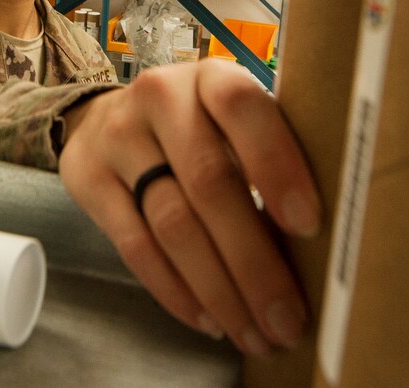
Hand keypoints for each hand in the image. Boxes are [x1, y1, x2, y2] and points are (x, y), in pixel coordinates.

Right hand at [58, 59, 320, 355]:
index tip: (309, 225)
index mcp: (211, 78)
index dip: (276, 164)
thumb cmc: (198, 128)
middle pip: (209, 182)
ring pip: (171, 221)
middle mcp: (160, 97)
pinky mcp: (87, 177)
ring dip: (218, 288)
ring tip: (252, 332)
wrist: (107, 117)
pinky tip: (207, 318)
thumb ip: (268, 161)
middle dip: (253, 259)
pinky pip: (133, 245)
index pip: (243, 110)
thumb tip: (321, 247)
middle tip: (286, 317)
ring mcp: (117, 136)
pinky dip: (175, 289)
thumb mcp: (233, 123)